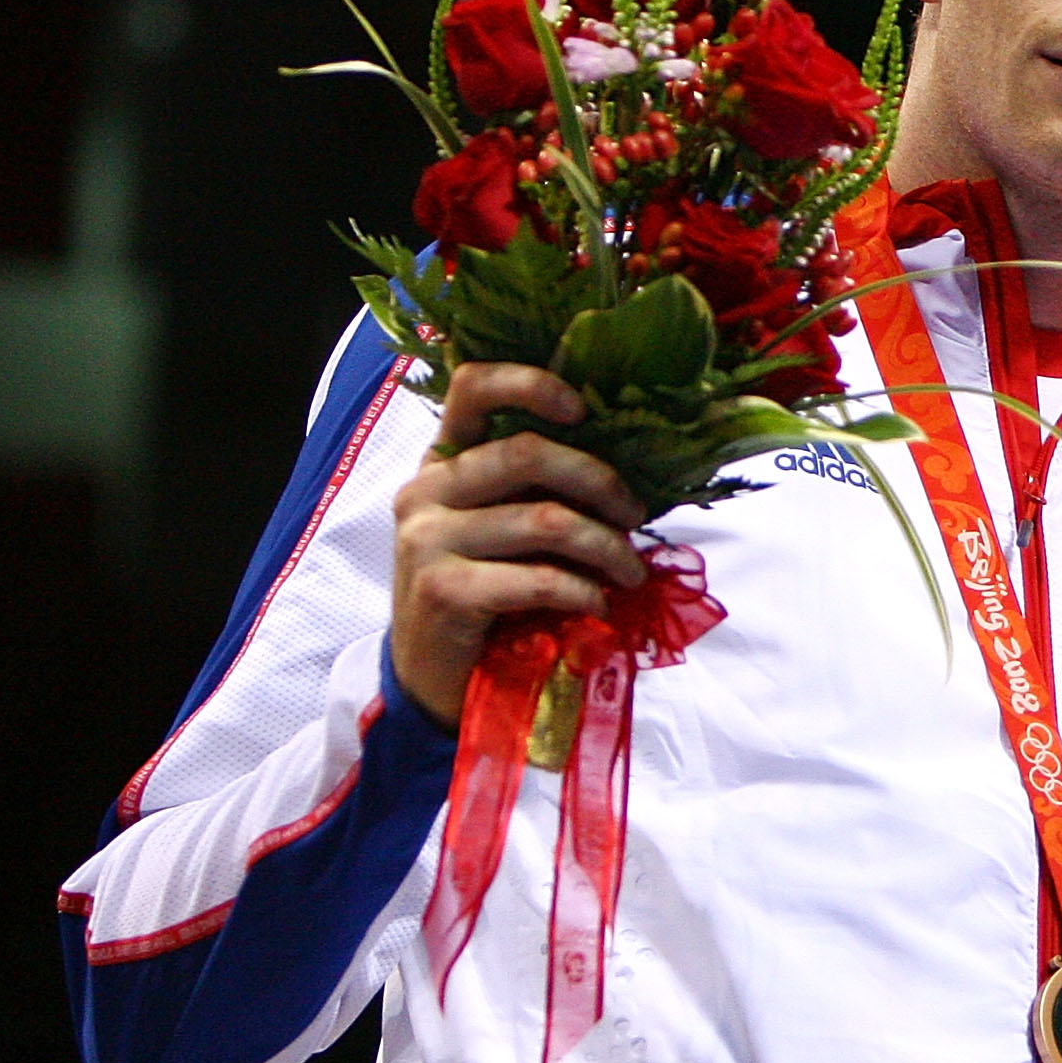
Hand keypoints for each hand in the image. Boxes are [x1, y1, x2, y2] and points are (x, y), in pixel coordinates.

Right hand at [390, 365, 648, 727]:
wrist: (435, 679)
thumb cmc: (488, 597)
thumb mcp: (509, 532)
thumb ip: (541, 492)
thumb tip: (629, 472)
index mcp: (443, 462)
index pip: (472, 388)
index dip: (530, 383)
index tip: (582, 408)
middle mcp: (426, 490)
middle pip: (527, 453)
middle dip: (599, 482)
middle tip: (635, 517)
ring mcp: (427, 539)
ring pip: (545, 520)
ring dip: (607, 548)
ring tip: (630, 573)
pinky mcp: (442, 590)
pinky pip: (539, 578)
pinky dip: (584, 591)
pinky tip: (597, 605)